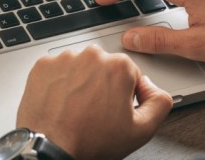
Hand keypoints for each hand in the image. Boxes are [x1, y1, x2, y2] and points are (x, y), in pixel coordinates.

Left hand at [16, 45, 171, 159]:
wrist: (50, 148)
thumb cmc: (89, 141)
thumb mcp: (141, 131)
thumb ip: (160, 103)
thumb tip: (154, 88)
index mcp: (119, 66)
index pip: (130, 74)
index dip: (125, 95)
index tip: (115, 109)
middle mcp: (92, 55)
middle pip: (104, 67)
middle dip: (103, 85)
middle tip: (96, 111)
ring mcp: (65, 58)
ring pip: (80, 67)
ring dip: (80, 82)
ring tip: (76, 108)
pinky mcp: (44, 64)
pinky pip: (57, 69)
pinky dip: (59, 82)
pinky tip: (61, 102)